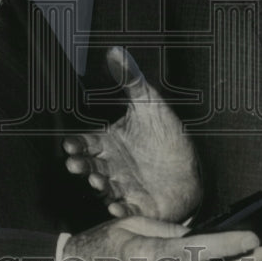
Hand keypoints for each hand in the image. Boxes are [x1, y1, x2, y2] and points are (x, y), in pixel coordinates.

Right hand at [64, 46, 201, 221]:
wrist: (191, 169)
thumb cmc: (165, 136)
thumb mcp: (149, 104)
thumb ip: (130, 80)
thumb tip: (114, 50)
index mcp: (109, 143)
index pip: (86, 143)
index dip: (76, 144)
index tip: (70, 144)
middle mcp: (111, 166)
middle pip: (90, 166)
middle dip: (81, 166)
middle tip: (75, 164)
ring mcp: (123, 187)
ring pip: (105, 188)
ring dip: (99, 185)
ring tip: (98, 180)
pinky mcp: (139, 205)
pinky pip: (126, 209)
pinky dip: (119, 210)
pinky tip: (117, 207)